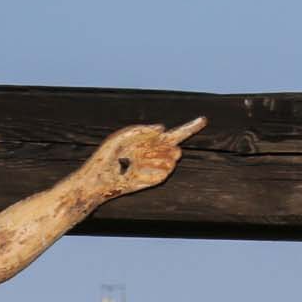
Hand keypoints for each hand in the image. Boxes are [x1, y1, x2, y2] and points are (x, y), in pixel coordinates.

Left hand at [85, 117, 204, 198]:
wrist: (98, 181)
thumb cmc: (106, 157)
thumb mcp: (120, 138)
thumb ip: (141, 130)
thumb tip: (162, 128)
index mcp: (149, 141)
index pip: (174, 134)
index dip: (189, 127)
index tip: (203, 120)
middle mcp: (155, 154)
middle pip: (176, 147)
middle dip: (170, 147)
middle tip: (151, 150)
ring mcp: (155, 167)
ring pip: (172, 159)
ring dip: (158, 158)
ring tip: (137, 161)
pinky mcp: (154, 180)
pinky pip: (164, 172)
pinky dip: (153, 170)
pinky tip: (136, 171)